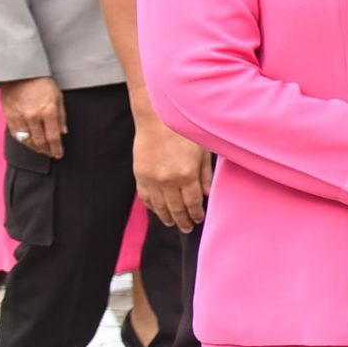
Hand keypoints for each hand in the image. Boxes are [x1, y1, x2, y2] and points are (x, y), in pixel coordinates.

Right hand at [0, 76, 67, 158]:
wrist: (19, 72)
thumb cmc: (41, 82)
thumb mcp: (58, 96)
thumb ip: (61, 116)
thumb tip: (63, 132)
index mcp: (48, 111)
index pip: (53, 137)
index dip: (56, 149)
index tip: (59, 154)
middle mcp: (33, 117)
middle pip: (40, 142)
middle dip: (47, 150)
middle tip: (51, 154)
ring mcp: (19, 118)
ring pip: (27, 141)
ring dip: (35, 148)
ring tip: (41, 150)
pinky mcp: (9, 117)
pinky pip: (16, 135)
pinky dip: (23, 141)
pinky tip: (28, 143)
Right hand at [134, 110, 214, 230]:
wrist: (157, 118)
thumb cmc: (183, 130)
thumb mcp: (202, 150)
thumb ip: (205, 174)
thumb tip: (207, 194)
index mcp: (187, 174)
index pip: (193, 203)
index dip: (196, 214)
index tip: (199, 219)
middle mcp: (168, 180)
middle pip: (176, 209)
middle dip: (182, 221)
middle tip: (187, 228)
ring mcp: (152, 179)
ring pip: (159, 206)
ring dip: (166, 217)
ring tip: (172, 223)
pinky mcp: (139, 175)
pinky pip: (145, 197)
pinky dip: (151, 206)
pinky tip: (157, 211)